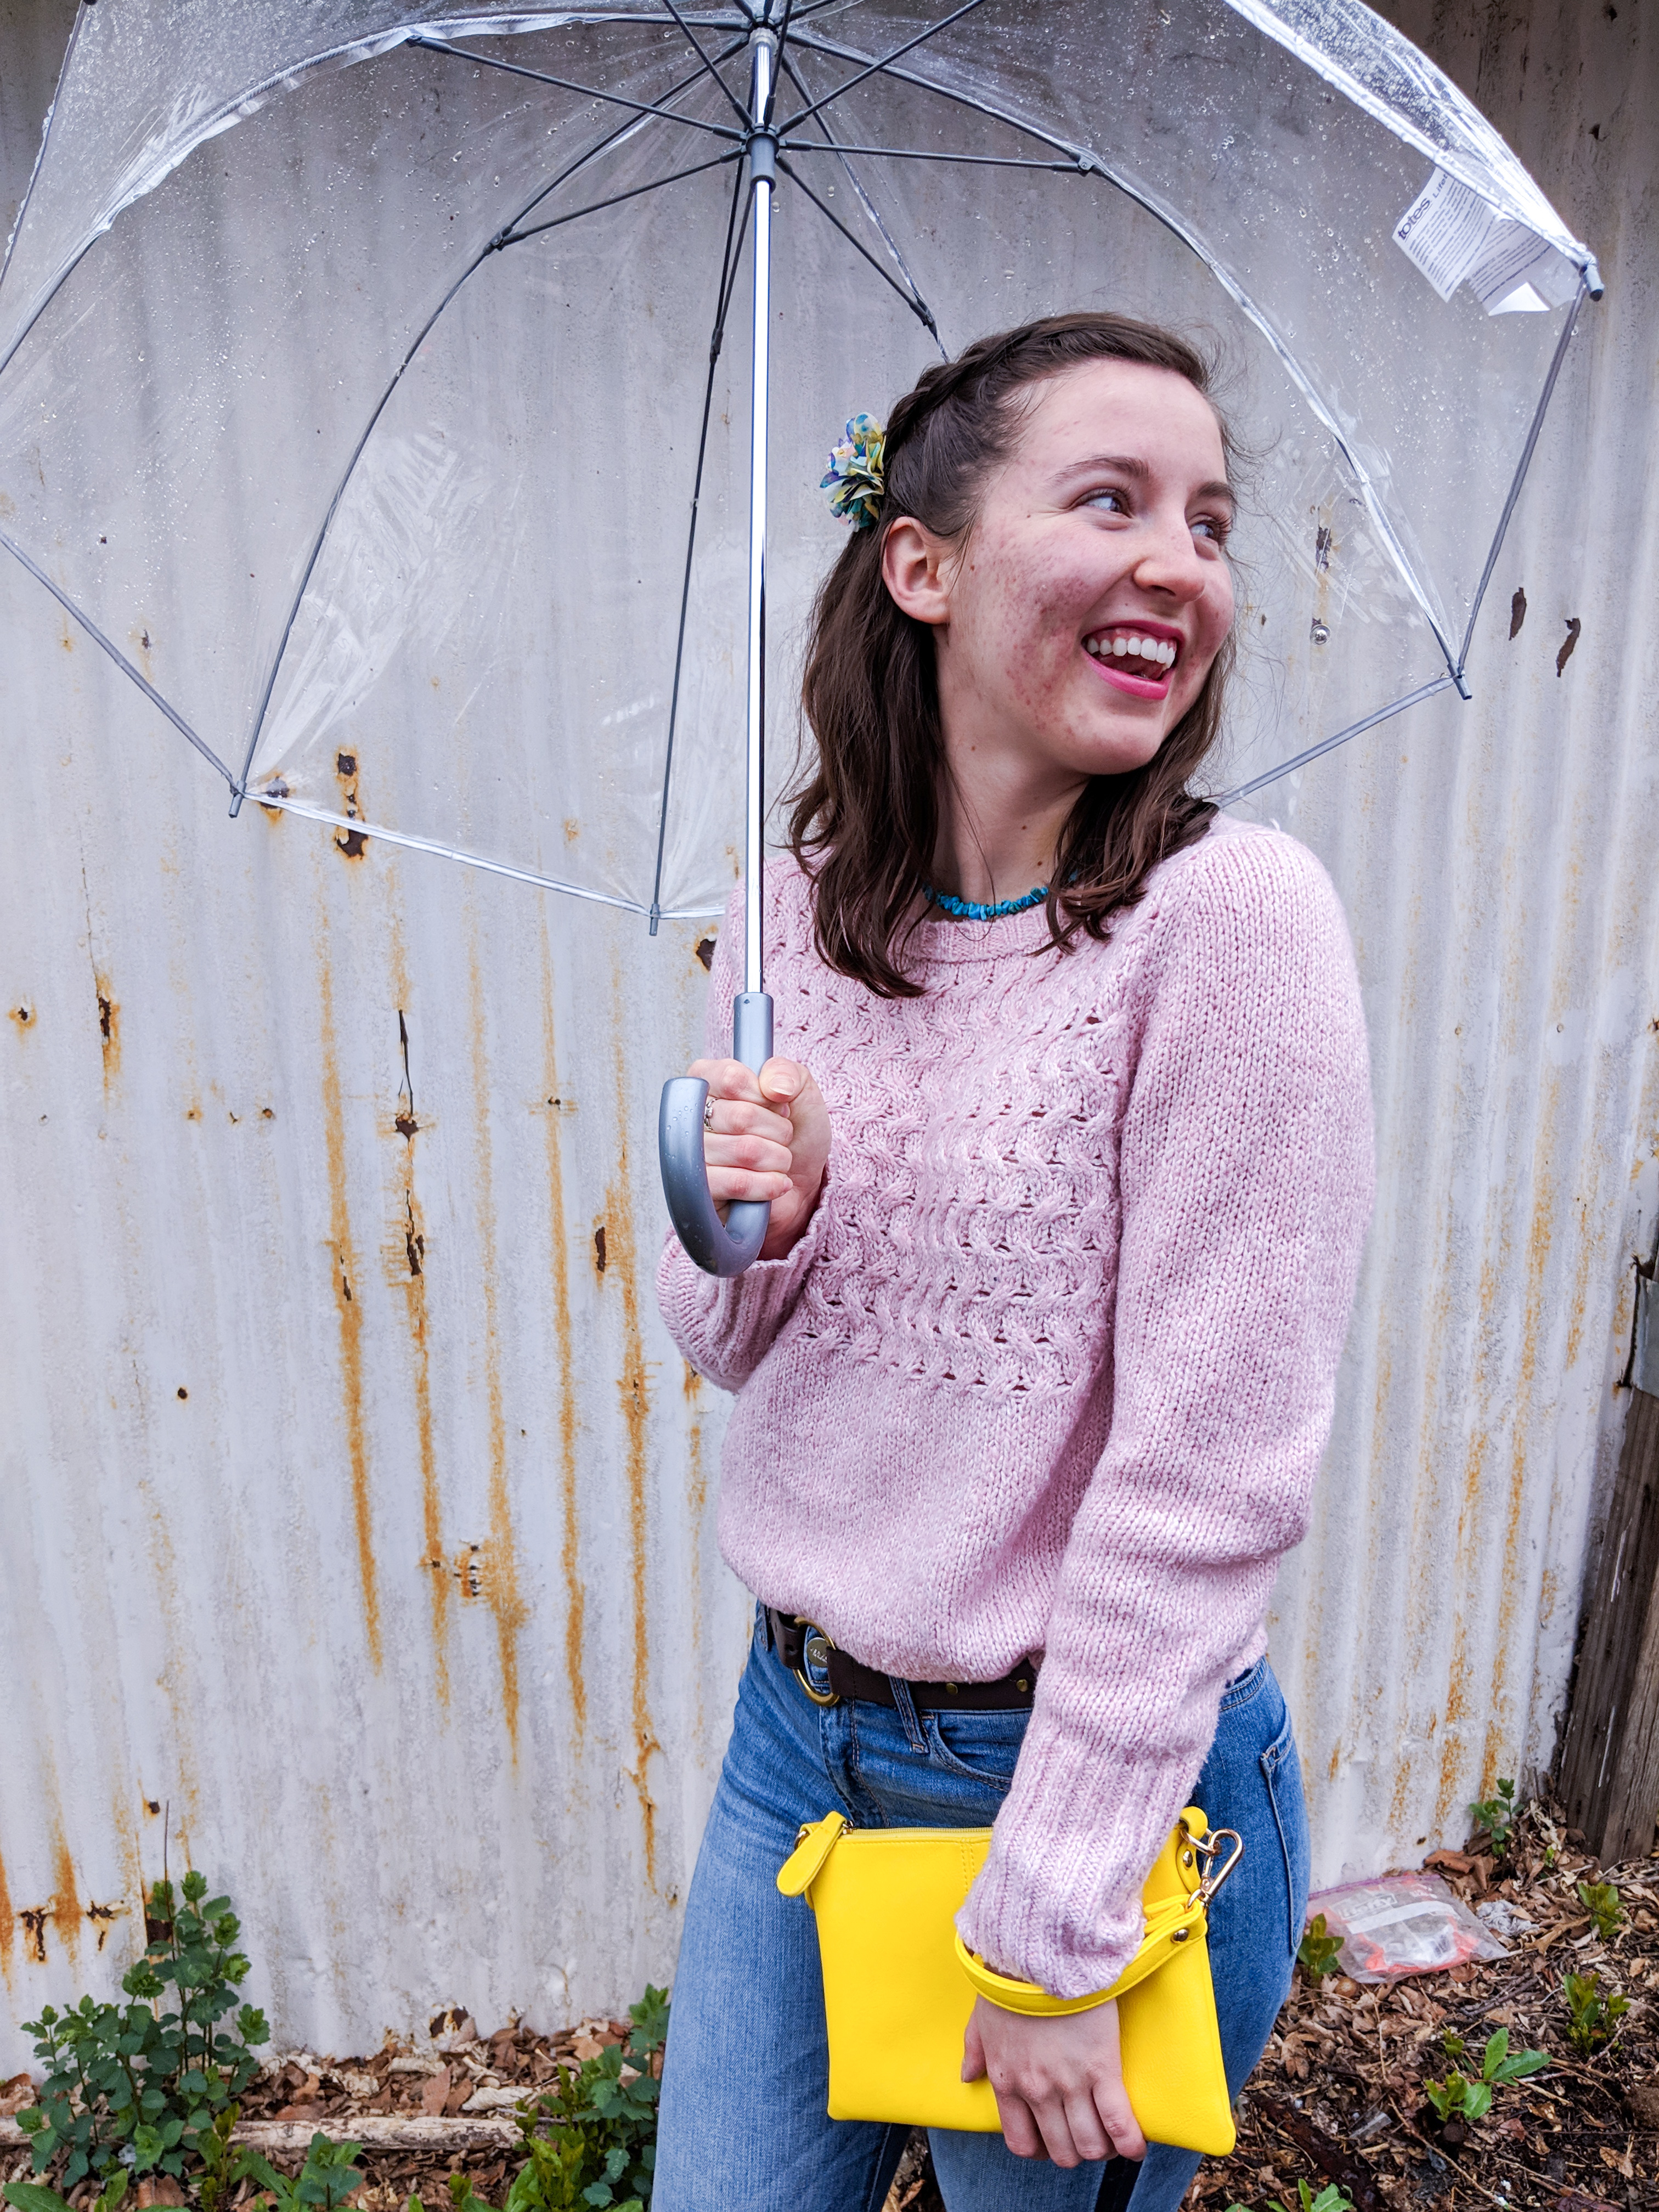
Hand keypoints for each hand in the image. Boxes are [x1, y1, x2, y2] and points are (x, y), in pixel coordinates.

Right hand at [691, 1055, 829, 1261]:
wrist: (803, 1182)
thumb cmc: (796, 1133)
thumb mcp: (801, 1092)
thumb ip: (788, 1073)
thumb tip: (772, 1085)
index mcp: (707, 1082)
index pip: (730, 1078)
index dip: (763, 1095)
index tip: (776, 1104)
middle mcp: (692, 1116)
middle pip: (739, 1117)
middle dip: (778, 1130)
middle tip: (781, 1136)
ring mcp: (692, 1156)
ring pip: (744, 1151)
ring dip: (777, 1158)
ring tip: (778, 1160)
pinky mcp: (701, 1192)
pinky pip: (737, 1183)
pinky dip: (768, 1184)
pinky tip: (777, 1182)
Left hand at [962, 1995, 1146, 2167]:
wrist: (1043, 1951)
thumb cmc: (1010, 1978)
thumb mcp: (982, 2016)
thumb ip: (974, 2050)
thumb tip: (968, 2076)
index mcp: (1007, 2081)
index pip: (1021, 2142)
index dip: (1040, 2150)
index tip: (1052, 2142)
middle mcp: (1037, 2091)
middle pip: (1061, 2150)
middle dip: (1075, 2151)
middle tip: (1087, 2136)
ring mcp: (1070, 2084)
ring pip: (1089, 2145)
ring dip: (1102, 2149)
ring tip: (1112, 2139)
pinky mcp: (1101, 2068)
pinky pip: (1118, 2124)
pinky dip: (1130, 2143)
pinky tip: (1136, 2145)